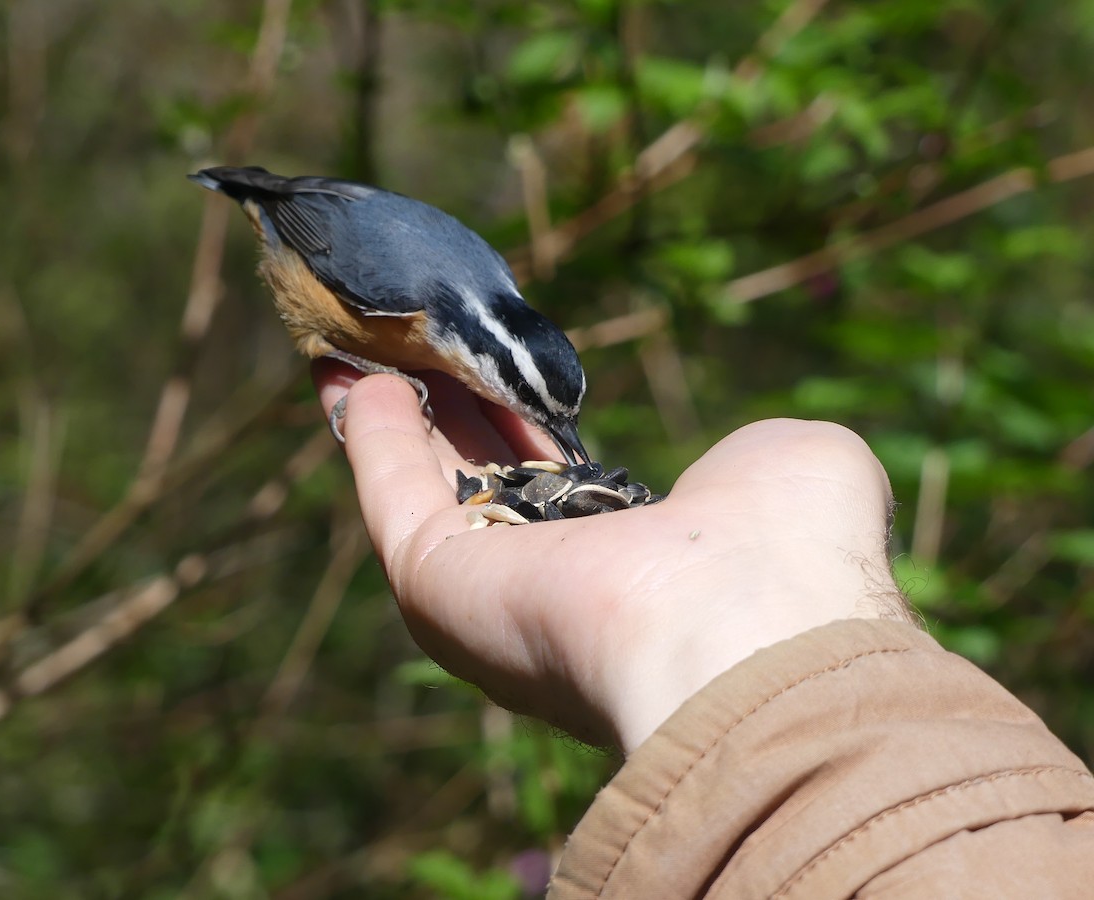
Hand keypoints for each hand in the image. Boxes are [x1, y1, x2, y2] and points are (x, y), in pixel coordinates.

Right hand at [314, 362, 912, 752]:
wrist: (747, 630)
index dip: (523, 422)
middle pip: (483, 477)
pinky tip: (349, 374)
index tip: (499, 370)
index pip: (560, 481)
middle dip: (450, 406)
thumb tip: (737, 467)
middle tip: (417, 335)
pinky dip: (370, 437)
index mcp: (636, 559)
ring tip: (369, 336)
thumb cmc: (789, 546)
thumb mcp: (794, 466)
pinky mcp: (437, 587)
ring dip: (398, 410)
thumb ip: (750, 460)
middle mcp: (556, 583)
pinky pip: (394, 498)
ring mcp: (492, 590)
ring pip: (430, 483)